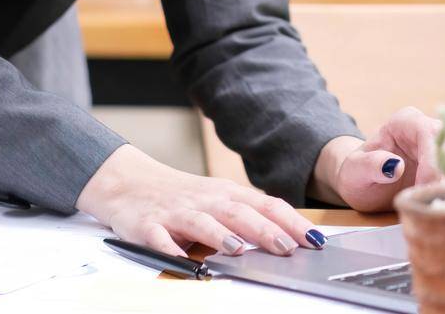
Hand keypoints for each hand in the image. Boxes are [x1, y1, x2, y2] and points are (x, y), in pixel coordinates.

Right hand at [77, 144, 325, 258]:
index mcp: (227, 194)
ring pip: (202, 222)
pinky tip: (180, 262)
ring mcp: (177, 212)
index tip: (314, 241)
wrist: (129, 182)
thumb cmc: (183, 196)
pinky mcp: (149, 225)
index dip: (291, 222)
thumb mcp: (219, 200)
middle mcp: (206, 200)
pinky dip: (169, 250)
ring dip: (219, 235)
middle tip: (287, 248)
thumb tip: (291, 237)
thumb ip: (250, 216)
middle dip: (264, 230)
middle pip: (238, 213)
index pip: (266, 205)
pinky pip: (159, 238)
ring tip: (237, 250)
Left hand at [310, 107, 443, 210]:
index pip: (429, 134)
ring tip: (444, 210)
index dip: (431, 161)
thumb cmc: (358, 174)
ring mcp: (444, 149)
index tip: (423, 189)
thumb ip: (369, 165)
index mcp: (406, 121)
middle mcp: (430, 129)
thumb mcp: (355, 171)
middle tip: (438, 205)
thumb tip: (394, 165)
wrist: (365, 186)